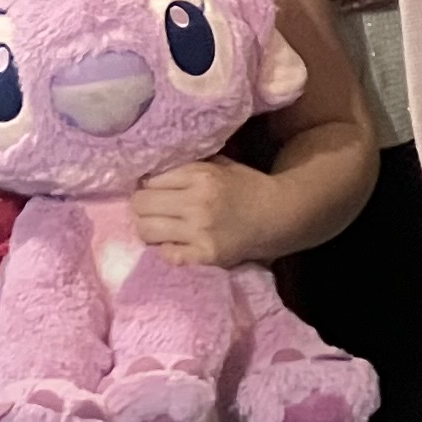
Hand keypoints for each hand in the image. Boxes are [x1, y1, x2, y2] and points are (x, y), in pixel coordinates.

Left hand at [131, 159, 283, 270]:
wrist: (280, 216)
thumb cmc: (249, 188)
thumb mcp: (220, 166)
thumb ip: (188, 167)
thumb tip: (151, 174)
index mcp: (200, 176)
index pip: (150, 181)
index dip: (150, 186)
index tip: (156, 192)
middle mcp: (197, 202)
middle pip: (140, 204)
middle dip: (143, 207)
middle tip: (154, 211)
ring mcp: (200, 231)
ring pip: (146, 230)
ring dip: (149, 229)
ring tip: (161, 228)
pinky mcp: (206, 255)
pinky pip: (167, 254)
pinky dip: (167, 250)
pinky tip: (176, 245)